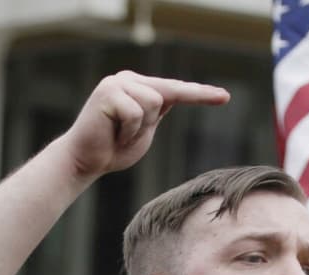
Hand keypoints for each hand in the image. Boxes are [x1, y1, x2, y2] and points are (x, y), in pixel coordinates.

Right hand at [57, 71, 228, 179]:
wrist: (84, 162)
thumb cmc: (113, 150)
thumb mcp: (144, 130)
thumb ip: (158, 113)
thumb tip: (174, 94)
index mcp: (139, 86)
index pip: (175, 89)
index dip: (200, 94)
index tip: (224, 97)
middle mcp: (128, 79)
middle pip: (166, 95)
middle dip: (151, 122)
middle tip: (125, 136)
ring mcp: (116, 83)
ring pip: (153, 103)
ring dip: (139, 127)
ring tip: (119, 134)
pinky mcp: (107, 93)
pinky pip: (135, 113)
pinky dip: (128, 131)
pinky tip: (113, 134)